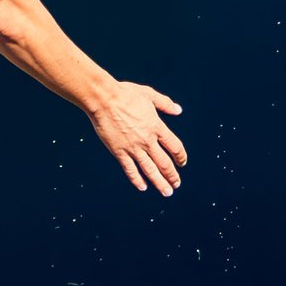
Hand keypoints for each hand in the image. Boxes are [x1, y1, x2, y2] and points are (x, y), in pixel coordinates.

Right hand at [88, 81, 186, 196]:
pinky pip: (130, 169)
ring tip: (167, 192)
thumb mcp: (149, 95)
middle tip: (176, 184)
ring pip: (150, 170)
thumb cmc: (125, 94)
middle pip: (164, 163)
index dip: (181, 157)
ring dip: (160, 182)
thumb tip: (178, 110)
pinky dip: (137, 179)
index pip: (175, 147)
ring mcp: (133, 147)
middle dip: (172, 175)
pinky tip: (143, 186)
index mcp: (156, 126)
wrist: (103, 99)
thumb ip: (165, 104)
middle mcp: (147, 140)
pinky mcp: (119, 151)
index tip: (182, 163)